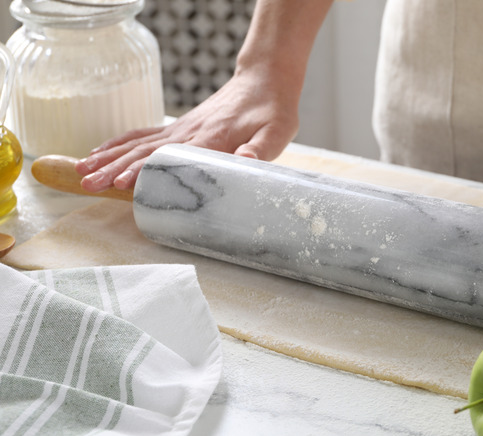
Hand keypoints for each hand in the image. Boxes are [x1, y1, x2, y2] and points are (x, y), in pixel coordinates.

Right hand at [75, 0, 334, 191]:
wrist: (265, 80)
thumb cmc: (273, 110)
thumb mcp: (277, 133)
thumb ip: (260, 149)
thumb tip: (244, 159)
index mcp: (211, 138)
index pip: (171, 156)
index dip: (146, 170)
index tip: (122, 183)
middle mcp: (188, 132)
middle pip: (145, 150)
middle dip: (116, 168)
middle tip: (90, 184)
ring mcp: (180, 128)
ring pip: (137, 143)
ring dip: (109, 157)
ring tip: (82, 171)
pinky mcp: (179, 127)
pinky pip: (142, 134)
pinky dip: (118, 143)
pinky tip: (99, 152)